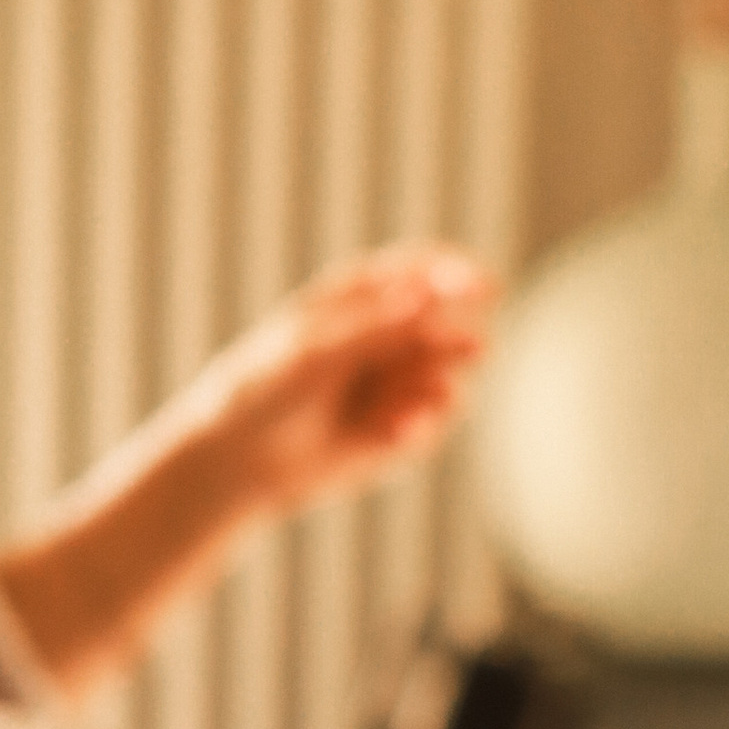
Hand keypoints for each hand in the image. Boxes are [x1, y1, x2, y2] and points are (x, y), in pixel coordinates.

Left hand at [196, 244, 488, 525]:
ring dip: (440, 384)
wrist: (243, 460)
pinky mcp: (409, 423)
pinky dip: (423, 423)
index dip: (459, 272)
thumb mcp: (314, 352)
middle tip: (472, 351)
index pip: (426, 268)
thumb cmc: (266, 391)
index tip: (485, 286)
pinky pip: (439, 416)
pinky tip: (390, 433)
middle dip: (460, 336)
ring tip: (404, 408)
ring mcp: (404, 377)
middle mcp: (392, 331)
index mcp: (364, 294)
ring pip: (453, 370)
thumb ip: (374, 326)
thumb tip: (429, 294)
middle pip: (452, 319)